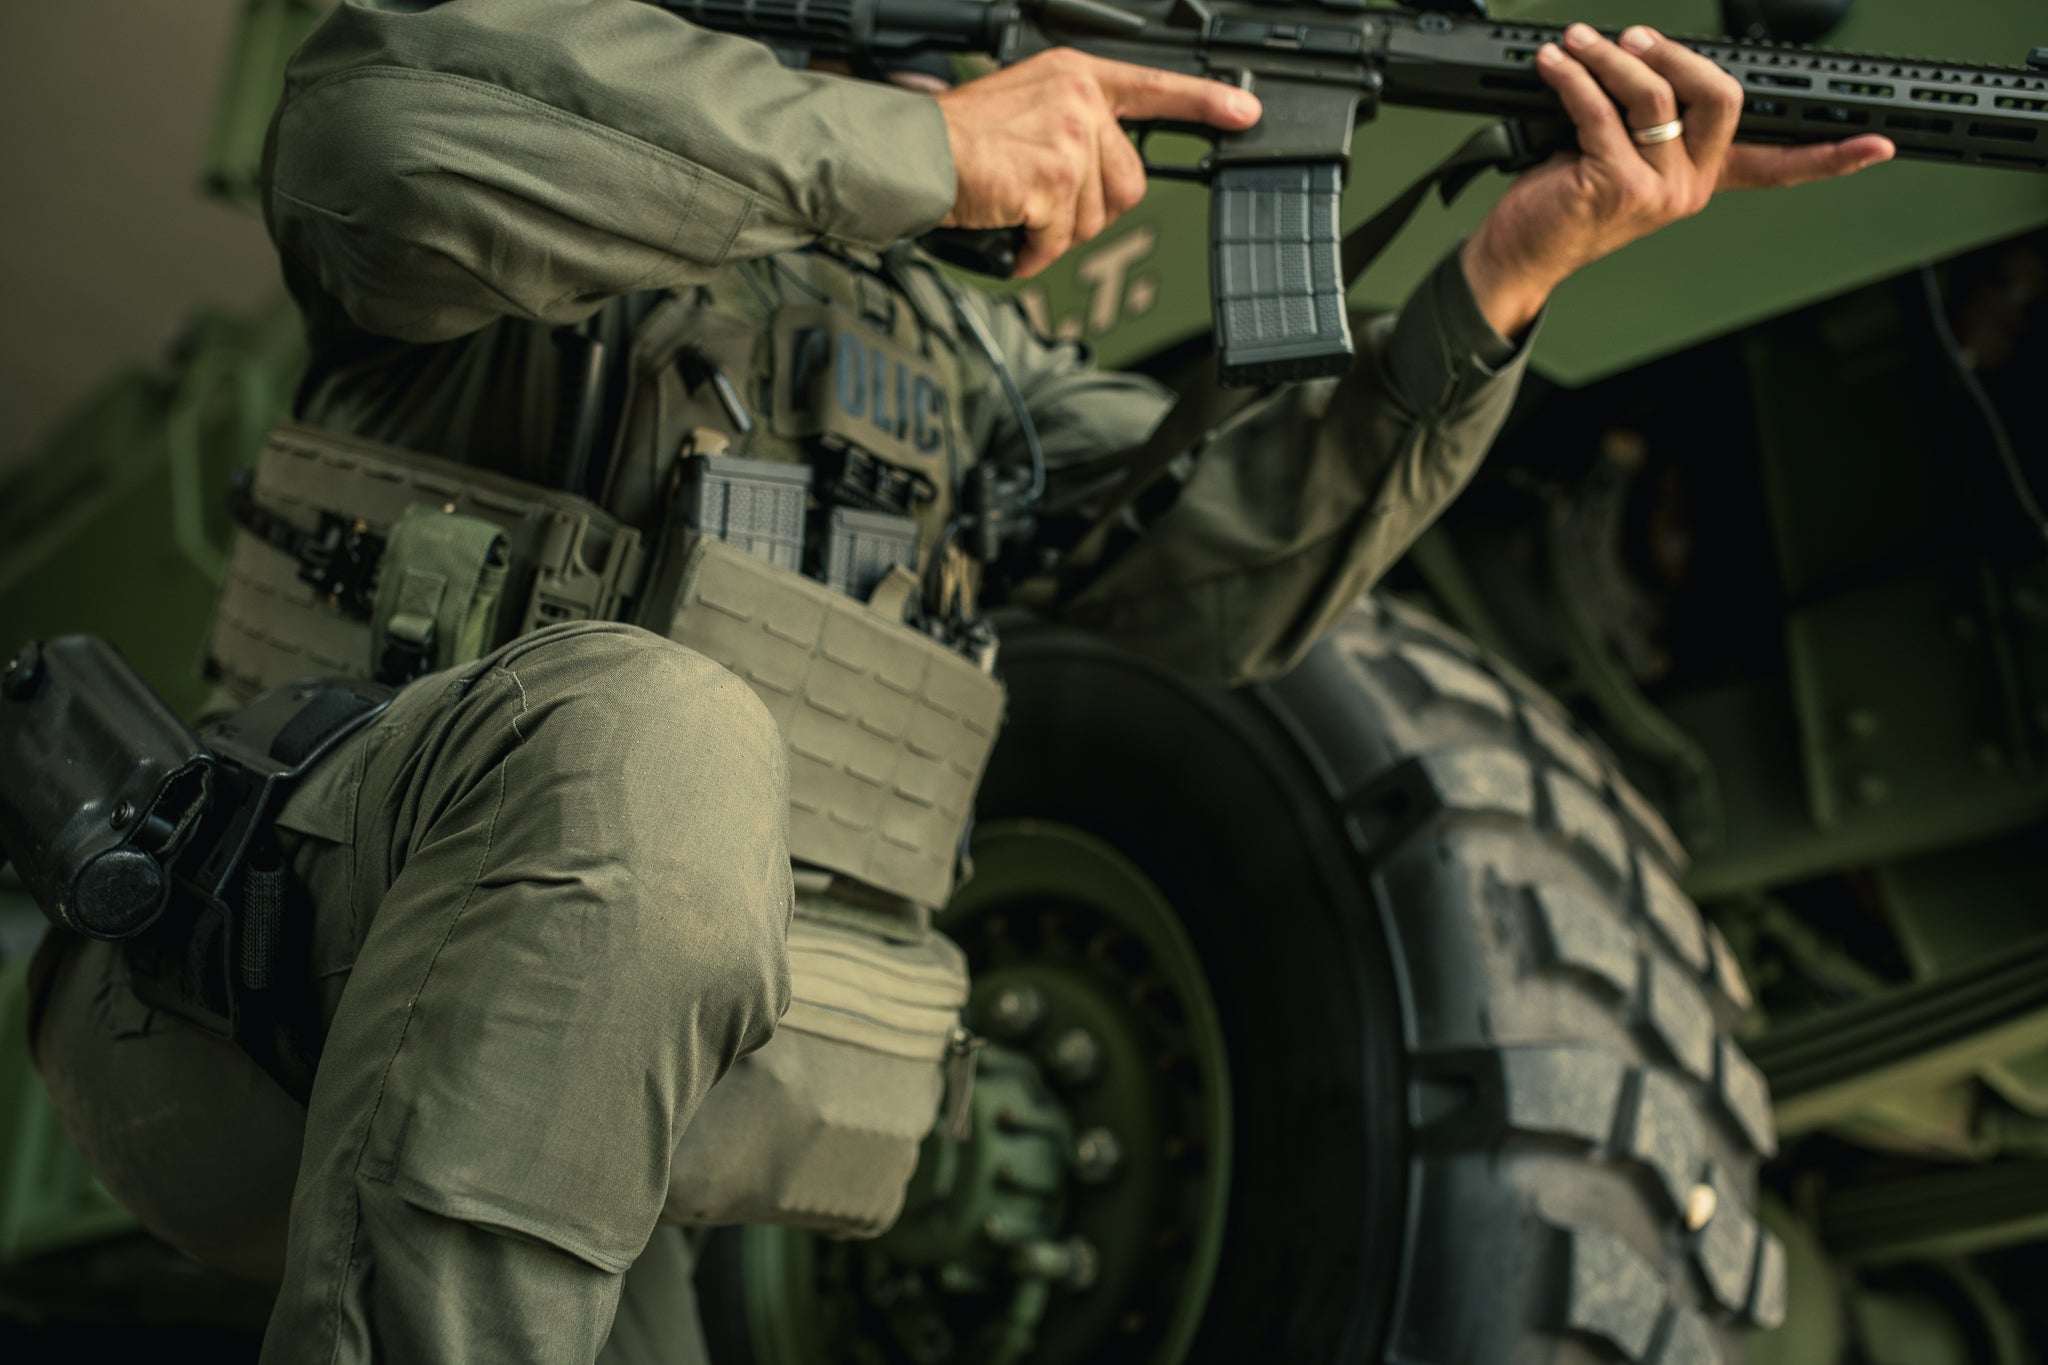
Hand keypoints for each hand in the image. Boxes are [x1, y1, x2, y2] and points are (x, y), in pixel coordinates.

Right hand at [935, 49, 1260, 277]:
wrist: (914, 154)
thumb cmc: (957, 138)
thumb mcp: (1026, 107)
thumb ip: (1074, 126)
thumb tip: (1104, 177)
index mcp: (1077, 76)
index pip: (1156, 87)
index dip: (1204, 103)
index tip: (1245, 114)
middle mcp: (1080, 100)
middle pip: (1129, 182)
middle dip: (1093, 212)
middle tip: (1049, 209)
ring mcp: (1070, 139)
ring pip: (1096, 218)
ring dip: (1057, 235)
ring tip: (1018, 216)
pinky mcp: (1054, 179)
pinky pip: (1062, 239)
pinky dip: (1034, 252)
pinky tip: (1009, 234)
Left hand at [1461, 23, 1894, 337]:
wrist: (1518, 258)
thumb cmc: (1560, 204)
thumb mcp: (1616, 157)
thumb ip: (1646, 120)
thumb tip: (1644, 55)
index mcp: (1702, 182)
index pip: (1779, 168)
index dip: (1829, 156)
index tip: (1881, 143)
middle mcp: (1690, 190)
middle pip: (1722, 97)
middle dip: (1676, 53)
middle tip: (1632, 38)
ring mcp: (1658, 193)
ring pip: (1654, 97)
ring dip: (1609, 58)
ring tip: (1576, 44)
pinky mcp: (1616, 189)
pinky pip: (1600, 111)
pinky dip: (1571, 78)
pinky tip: (1552, 64)